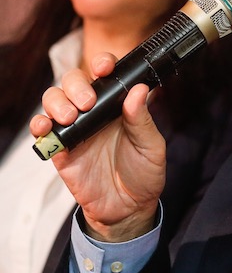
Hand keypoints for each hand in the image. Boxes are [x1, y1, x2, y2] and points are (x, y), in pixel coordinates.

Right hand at [30, 52, 165, 241]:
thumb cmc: (144, 174)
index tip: (104, 66)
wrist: (128, 208)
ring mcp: (76, 129)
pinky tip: (46, 126)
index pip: (106, 76)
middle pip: (74, 82)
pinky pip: (43, 132)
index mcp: (119, 106)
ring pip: (54, 101)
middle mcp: (95, 113)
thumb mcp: (151, 147)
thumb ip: (143, 120)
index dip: (102, 64)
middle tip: (88, 102)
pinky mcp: (61, 149)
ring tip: (71, 116)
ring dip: (57, 102)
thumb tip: (140, 90)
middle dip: (76, 85)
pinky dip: (39, 125)